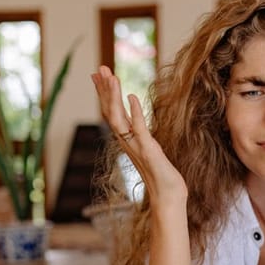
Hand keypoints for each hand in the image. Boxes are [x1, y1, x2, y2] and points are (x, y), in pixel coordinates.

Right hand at [91, 66, 187, 206]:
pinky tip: (132, 96)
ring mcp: (136, 146)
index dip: (104, 93)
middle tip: (99, 68)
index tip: (97, 75)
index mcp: (127, 140)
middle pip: (110, 111)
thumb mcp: (149, 150)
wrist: (167, 197)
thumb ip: (141, 136)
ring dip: (113, 97)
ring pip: (118, 118)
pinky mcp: (148, 150)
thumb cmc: (161, 176)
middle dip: (104, 89)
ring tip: (111, 77)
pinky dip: (135, 112)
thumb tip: (136, 122)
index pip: (111, 112)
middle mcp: (127, 142)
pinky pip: (138, 128)